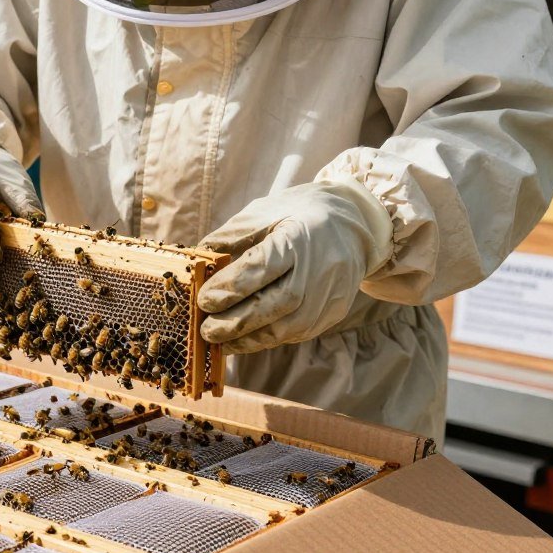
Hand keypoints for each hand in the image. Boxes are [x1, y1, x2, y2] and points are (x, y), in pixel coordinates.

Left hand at [197, 181, 391, 353]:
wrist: (355, 225)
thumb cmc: (300, 214)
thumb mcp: (264, 212)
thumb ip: (230, 237)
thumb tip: (197, 262)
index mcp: (298, 238)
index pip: (260, 269)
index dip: (229, 288)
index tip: (202, 299)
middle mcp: (318, 270)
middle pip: (275, 305)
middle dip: (235, 322)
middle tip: (206, 330)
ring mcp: (329, 296)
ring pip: (286, 328)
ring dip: (248, 339)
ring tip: (220, 341)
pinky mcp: (332, 313)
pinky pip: (295, 333)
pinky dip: (266, 338)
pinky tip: (243, 338)